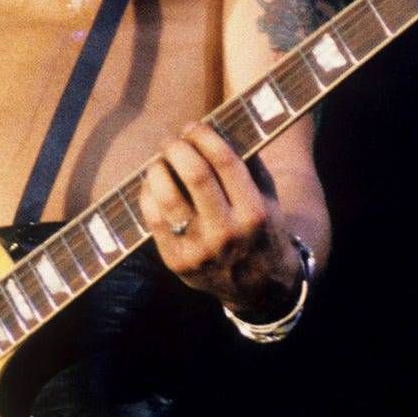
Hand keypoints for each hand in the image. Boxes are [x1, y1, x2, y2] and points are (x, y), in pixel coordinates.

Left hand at [139, 123, 300, 317]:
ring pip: (167, 196)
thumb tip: (218, 127)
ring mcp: (199, 250)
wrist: (259, 289)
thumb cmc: (262, 232)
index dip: (204, 137)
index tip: (193, 127)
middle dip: (178, 148)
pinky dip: (148, 194)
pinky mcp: (176, 262)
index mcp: (254, 212)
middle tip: (172, 140)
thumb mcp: (268, 200)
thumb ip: (249, 165)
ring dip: (157, 168)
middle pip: (194, 174)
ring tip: (160, 161)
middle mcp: (227, 232)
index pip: (225, 161)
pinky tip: (153, 185)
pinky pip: (152, 218)